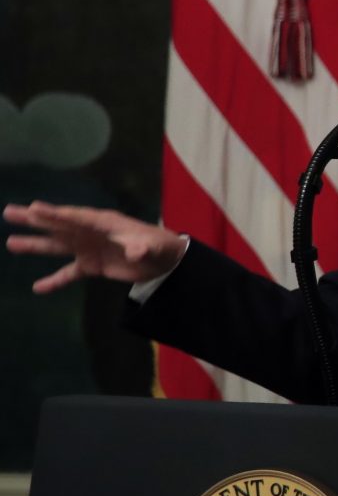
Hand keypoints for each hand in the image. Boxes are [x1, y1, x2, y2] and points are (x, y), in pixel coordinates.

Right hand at [4, 202, 187, 294]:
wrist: (164, 260)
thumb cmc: (159, 246)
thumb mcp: (153, 246)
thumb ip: (143, 248)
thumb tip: (136, 253)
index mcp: (104, 222)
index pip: (76, 217)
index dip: (56, 213)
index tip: (35, 208)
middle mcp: (91, 232)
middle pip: (58, 225)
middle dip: (35, 219)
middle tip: (8, 212)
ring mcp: (88, 248)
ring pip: (57, 245)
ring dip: (35, 244)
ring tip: (11, 243)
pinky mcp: (91, 265)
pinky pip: (69, 273)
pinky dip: (55, 280)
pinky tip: (38, 288)